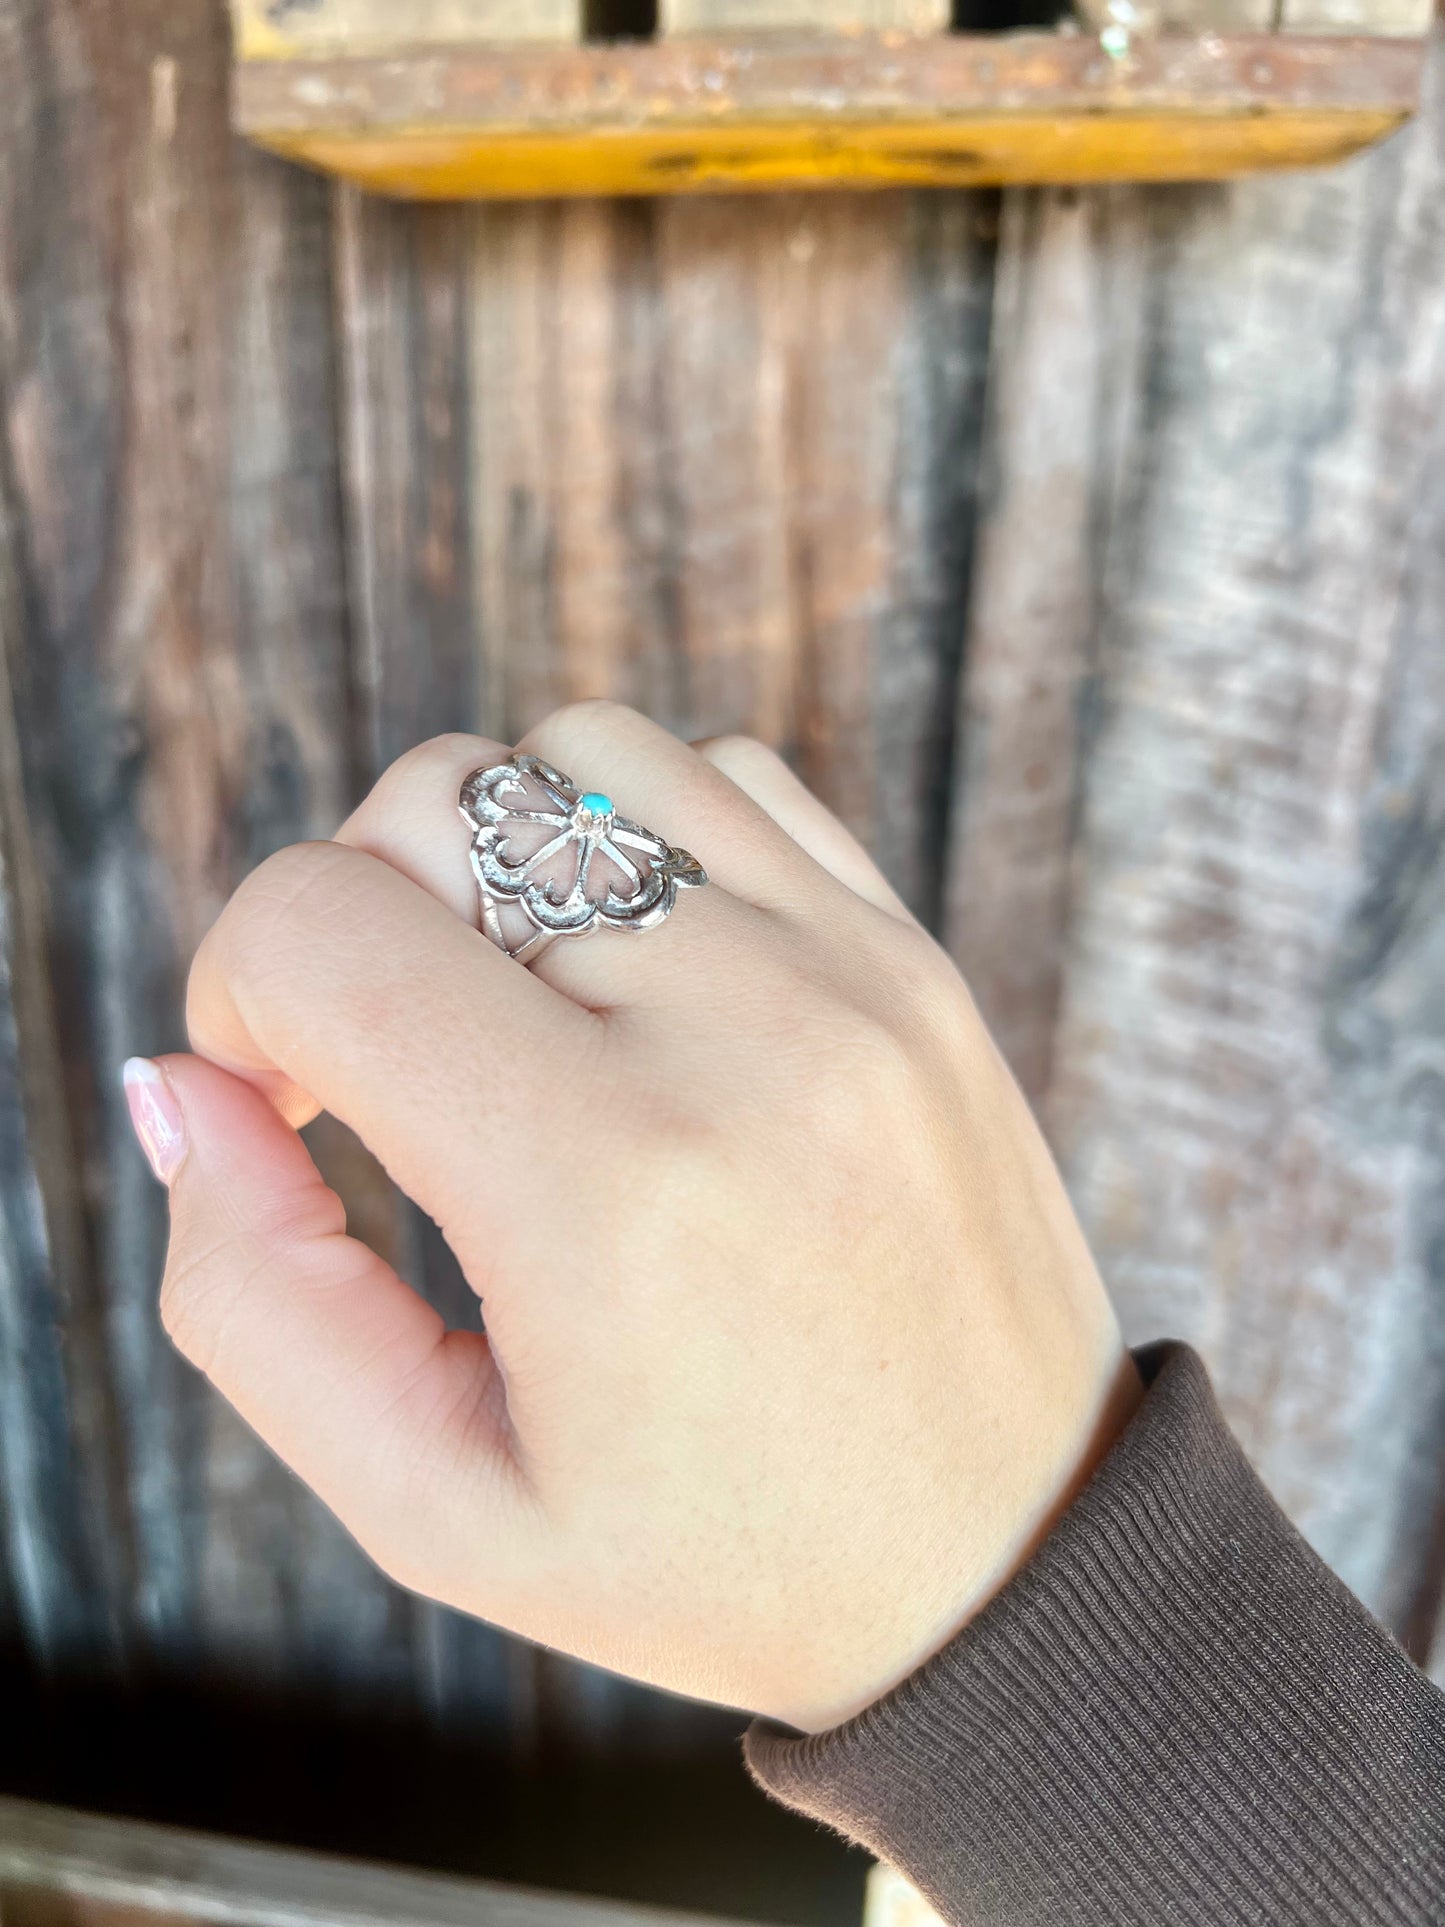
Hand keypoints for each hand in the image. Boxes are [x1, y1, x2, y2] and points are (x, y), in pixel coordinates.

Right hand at [128, 704, 1137, 1732]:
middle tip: (396, 1070)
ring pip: (573, 753)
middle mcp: (741, 1035)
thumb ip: (255, 1295)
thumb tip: (185, 1084)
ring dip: (492, 854)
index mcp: (606, 1187)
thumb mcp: (438, 1506)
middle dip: (354, 918)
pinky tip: (638, 976)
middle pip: (434, 805)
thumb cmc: (720, 1554)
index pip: (320, 930)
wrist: (1012, 1559)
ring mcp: (848, 971)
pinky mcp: (910, 953)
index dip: (240, 997)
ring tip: (517, 1012)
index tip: (292, 1100)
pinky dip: (635, 835)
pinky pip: (726, 777)